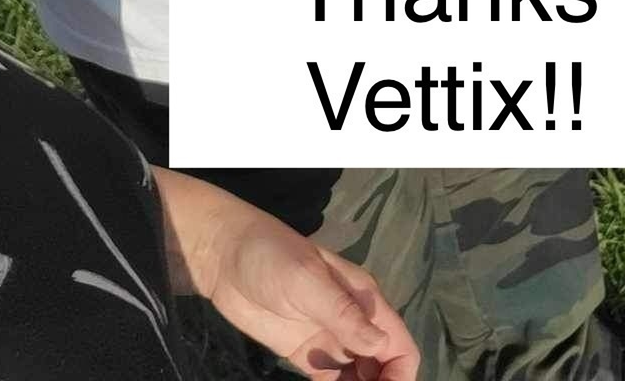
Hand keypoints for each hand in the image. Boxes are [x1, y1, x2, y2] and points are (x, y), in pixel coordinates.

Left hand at [158, 172, 416, 377]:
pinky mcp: (305, 356)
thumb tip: (379, 345)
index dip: (401, 375)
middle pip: (384, 367)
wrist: (223, 255)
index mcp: (363, 300)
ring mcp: (329, 340)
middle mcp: (352, 322)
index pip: (399, 345)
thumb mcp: (307, 280)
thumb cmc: (270, 255)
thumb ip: (342, 312)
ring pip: (361, 378)